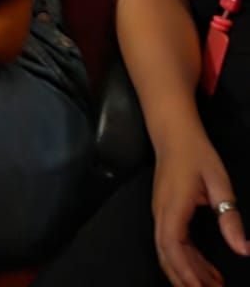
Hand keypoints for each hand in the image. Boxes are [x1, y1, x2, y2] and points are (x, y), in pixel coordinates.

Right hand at [153, 132, 249, 286]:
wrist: (173, 131)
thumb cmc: (195, 152)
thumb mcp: (219, 181)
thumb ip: (229, 215)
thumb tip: (243, 249)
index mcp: (173, 207)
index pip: (172, 247)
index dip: (185, 271)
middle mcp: (162, 214)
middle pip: (167, 257)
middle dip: (186, 280)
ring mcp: (160, 214)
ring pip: (168, 253)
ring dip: (187, 273)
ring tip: (213, 285)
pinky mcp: (165, 213)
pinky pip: (172, 243)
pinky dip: (187, 260)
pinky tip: (205, 269)